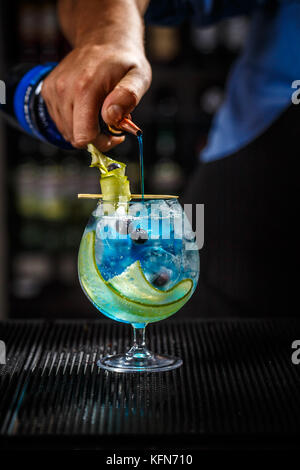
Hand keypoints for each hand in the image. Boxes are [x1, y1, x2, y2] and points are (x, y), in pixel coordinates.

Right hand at [41, 0, 150, 150]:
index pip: (84, 136)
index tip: (115, 134)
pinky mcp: (48, 91)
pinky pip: (60, 121)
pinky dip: (74, 120)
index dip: (102, 142)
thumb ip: (128, 97)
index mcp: (85, 88)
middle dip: (95, 136)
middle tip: (110, 120)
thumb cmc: (123, 61)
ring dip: (84, 128)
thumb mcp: (139, 76)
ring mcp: (53, 90)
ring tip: (99, 110)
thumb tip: (112, 116)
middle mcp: (64, 89)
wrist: (103, 39)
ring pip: (67, 132)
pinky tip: (87, 106)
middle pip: (75, 137)